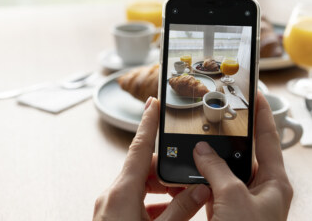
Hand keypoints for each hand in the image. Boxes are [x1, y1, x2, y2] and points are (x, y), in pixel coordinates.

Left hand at [94, 97, 210, 220]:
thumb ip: (180, 210)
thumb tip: (200, 191)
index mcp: (122, 192)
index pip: (139, 147)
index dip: (148, 122)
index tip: (153, 103)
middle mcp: (114, 195)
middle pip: (144, 168)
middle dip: (167, 169)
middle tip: (189, 179)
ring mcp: (111, 206)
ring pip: (140, 184)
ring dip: (162, 188)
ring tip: (182, 199)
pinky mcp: (112, 216)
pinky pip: (135, 200)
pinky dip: (153, 202)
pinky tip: (168, 213)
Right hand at [193, 92, 292, 220]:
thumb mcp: (233, 197)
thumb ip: (217, 170)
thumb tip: (202, 150)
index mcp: (275, 182)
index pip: (269, 138)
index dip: (263, 114)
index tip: (257, 93)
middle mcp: (262, 190)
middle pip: (244, 154)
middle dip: (227, 140)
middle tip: (215, 120)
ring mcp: (244, 202)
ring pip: (225, 173)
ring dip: (210, 165)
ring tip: (196, 149)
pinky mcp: (229, 212)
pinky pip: (214, 190)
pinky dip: (202, 183)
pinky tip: (190, 176)